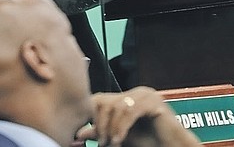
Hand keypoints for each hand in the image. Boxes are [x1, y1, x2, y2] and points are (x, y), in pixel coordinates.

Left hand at [75, 87, 199, 146]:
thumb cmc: (150, 142)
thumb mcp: (120, 136)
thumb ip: (102, 132)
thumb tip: (79, 133)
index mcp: (127, 98)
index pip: (100, 99)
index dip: (91, 117)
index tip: (88, 136)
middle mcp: (135, 92)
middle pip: (105, 101)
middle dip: (100, 123)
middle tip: (102, 141)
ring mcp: (146, 94)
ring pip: (117, 106)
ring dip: (111, 128)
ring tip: (111, 143)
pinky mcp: (154, 101)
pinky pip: (131, 110)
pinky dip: (122, 127)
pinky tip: (120, 139)